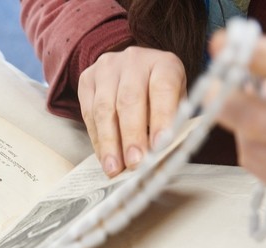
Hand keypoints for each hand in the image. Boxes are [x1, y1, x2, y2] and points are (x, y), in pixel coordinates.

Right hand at [78, 46, 185, 176]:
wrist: (132, 73)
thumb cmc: (159, 96)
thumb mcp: (177, 104)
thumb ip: (176, 125)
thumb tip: (168, 157)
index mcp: (164, 64)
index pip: (163, 89)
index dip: (162, 117)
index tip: (160, 145)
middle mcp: (134, 61)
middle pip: (129, 100)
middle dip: (131, 136)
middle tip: (134, 163)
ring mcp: (107, 68)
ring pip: (105, 108)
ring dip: (109, 142)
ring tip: (114, 168)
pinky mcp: (88, 80)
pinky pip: (89, 113)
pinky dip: (97, 139)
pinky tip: (104, 157)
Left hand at [211, 32, 265, 191]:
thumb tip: (254, 88)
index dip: (258, 57)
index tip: (223, 45)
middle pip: (259, 122)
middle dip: (226, 103)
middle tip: (210, 88)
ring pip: (252, 148)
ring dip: (241, 129)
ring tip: (252, 114)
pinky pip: (258, 168)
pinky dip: (252, 149)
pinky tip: (263, 137)